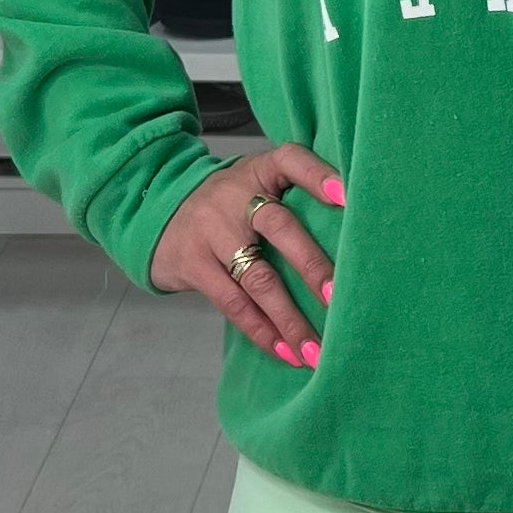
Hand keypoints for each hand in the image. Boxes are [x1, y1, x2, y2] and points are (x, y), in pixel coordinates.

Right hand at [150, 142, 342, 365]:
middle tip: (339, 298)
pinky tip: (285, 352)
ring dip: (290, 318)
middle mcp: (234, 196)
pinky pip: (232, 303)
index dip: (317, 176)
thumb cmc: (228, 205)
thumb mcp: (254, 184)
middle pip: (279, 227)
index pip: (290, 160)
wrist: (156, 213)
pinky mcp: (193, 264)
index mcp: (259, 171)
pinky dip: (262, 332)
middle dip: (312, 265)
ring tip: (317, 350)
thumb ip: (294, 198)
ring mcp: (210, 231)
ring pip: (257, 278)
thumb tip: (355, 246)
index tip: (347, 198)